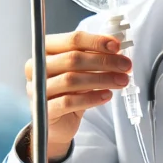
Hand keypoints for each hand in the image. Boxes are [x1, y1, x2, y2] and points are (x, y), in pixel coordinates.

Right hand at [24, 31, 131, 160]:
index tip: (116, 46)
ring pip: (71, 80)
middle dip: (104, 61)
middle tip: (126, 66)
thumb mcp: (81, 70)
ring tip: (122, 81)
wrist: (58, 122)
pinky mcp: (44, 110)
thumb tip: (115, 47)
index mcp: (45, 50)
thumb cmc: (69, 91)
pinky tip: (107, 95)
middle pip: (73, 59)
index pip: (71, 40)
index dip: (96, 41)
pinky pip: (68, 102)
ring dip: (102, 79)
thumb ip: (93, 56)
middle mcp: (36, 67)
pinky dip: (91, 98)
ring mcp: (37, 89)